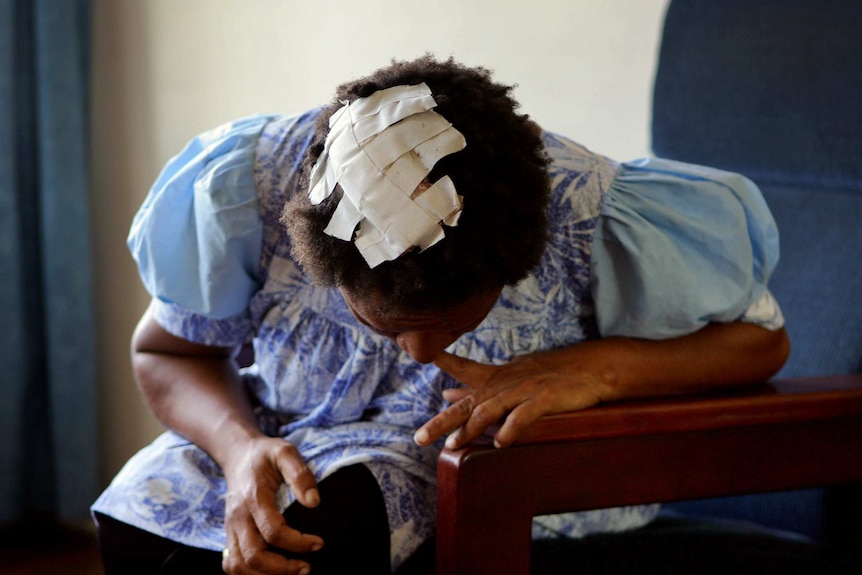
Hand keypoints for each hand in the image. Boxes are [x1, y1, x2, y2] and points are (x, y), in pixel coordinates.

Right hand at [221, 436, 323, 574]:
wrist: (237, 454)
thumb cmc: (265, 455)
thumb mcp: (285, 452)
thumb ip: (300, 474)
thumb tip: (314, 502)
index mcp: (254, 497)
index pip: (273, 531)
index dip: (298, 543)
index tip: (319, 543)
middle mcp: (238, 517)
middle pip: (253, 555)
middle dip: (282, 568)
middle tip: (307, 567)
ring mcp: (231, 528)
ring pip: (239, 565)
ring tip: (292, 572)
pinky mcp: (230, 534)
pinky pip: (231, 564)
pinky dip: (249, 574)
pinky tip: (270, 572)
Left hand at [414, 347, 609, 449]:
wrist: (592, 367)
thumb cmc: (552, 373)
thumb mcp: (512, 375)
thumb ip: (480, 385)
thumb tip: (448, 391)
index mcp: (498, 376)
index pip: (465, 368)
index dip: (445, 362)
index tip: (426, 356)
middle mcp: (506, 382)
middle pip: (468, 402)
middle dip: (443, 420)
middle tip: (420, 437)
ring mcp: (524, 390)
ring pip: (490, 410)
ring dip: (469, 428)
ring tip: (453, 445)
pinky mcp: (544, 398)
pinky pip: (523, 415)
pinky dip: (510, 429)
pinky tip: (500, 442)